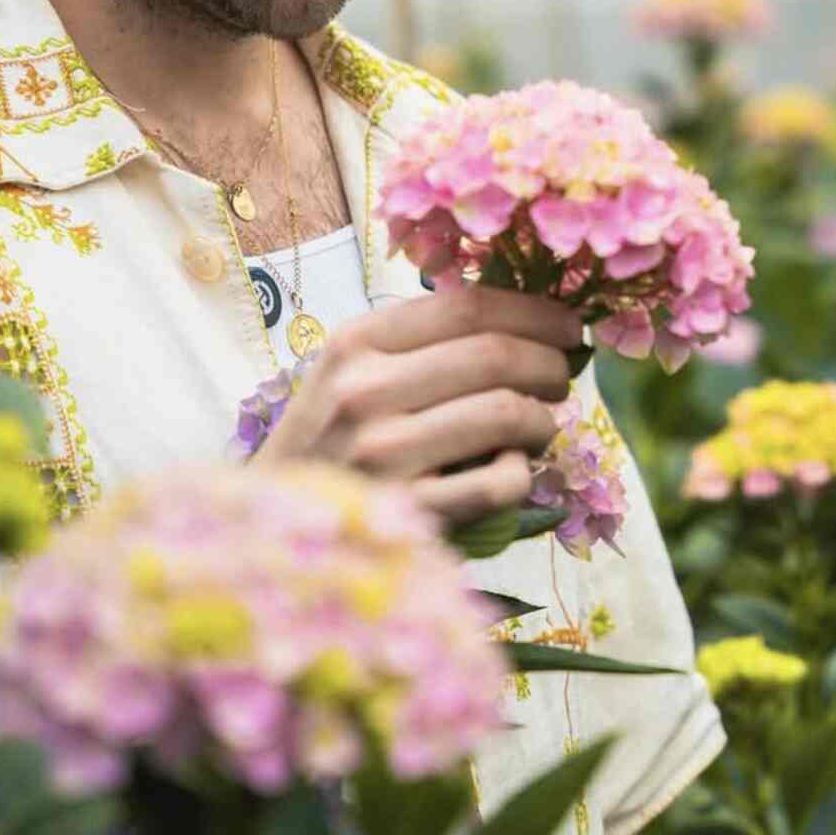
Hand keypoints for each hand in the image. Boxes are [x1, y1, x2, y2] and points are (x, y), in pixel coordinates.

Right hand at [255, 285, 581, 525]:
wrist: (267, 528)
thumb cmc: (324, 442)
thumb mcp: (350, 373)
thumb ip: (420, 343)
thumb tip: (526, 318)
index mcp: (355, 343)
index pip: (468, 306)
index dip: (534, 311)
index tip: (568, 323)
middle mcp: (364, 391)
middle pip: (496, 354)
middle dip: (549, 362)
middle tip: (561, 376)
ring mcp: (382, 456)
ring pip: (505, 414)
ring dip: (542, 418)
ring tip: (539, 426)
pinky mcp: (404, 515)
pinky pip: (498, 484)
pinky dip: (521, 473)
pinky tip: (512, 471)